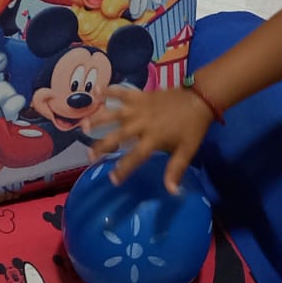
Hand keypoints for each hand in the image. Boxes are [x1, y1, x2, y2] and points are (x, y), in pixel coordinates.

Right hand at [87, 83, 212, 192]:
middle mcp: (141, 123)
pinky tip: (96, 92)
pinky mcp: (140, 96)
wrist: (198, 99)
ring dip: (97, 119)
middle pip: (117, 136)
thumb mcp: (187, 150)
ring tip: (83, 126)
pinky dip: (110, 91)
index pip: (134, 157)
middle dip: (102, 146)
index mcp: (153, 138)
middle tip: (90, 156)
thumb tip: (171, 191)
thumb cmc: (192, 128)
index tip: (112, 179)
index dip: (122, 169)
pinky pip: (122, 93)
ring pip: (113, 114)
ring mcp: (139, 108)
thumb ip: (175, 169)